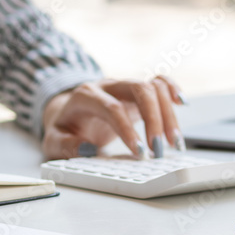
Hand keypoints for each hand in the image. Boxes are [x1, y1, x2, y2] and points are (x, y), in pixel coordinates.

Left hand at [41, 77, 185, 159]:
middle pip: (139, 89)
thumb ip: (65, 146)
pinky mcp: (136, 92)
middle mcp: (107, 86)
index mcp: (85, 96)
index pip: (112, 108)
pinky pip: (158, 81)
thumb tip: (87, 149)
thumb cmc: (63, 128)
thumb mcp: (53, 141)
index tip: (140, 153)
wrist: (67, 112)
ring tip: (174, 144)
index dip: (128, 130)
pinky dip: (172, 89)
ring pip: (153, 86)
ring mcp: (124, 87)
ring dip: (168, 114)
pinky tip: (181, 104)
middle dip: (155, 120)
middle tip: (160, 151)